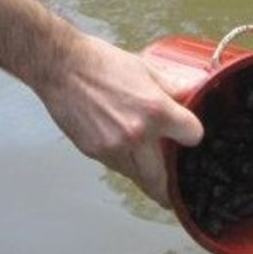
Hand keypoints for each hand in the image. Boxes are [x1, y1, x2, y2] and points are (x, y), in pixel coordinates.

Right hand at [34, 33, 203, 207]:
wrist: (60, 66)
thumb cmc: (98, 62)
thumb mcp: (142, 67)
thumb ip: (170, 85)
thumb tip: (190, 91)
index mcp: (155, 110)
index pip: (192, 135)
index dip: (192, 134)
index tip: (188, 135)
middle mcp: (137, 135)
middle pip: (163, 181)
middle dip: (169, 188)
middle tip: (173, 192)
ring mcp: (114, 148)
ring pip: (138, 178)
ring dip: (145, 177)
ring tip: (147, 170)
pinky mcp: (94, 153)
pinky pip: (116, 167)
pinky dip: (123, 163)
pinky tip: (120, 147)